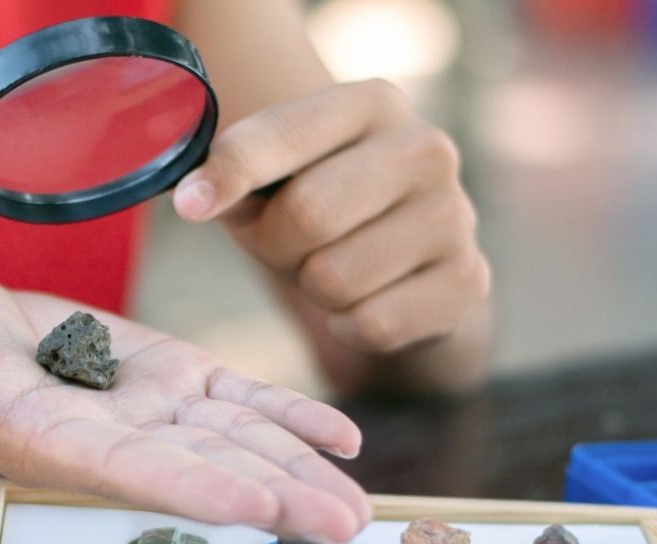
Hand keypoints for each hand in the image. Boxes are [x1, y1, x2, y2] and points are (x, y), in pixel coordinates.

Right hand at [0, 269, 369, 540]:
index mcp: (44, 440)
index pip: (124, 471)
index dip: (189, 490)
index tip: (251, 511)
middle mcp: (107, 436)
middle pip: (200, 470)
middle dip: (272, 498)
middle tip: (341, 526)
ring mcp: (144, 406)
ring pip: (234, 440)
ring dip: (298, 469)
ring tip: (357, 501)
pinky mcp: (166, 371)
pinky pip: (238, 397)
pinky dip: (289, 415)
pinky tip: (341, 437)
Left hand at [173, 79, 489, 353]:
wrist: (409, 268)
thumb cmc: (321, 208)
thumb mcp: (272, 181)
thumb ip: (232, 178)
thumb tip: (193, 197)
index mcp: (371, 103)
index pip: (283, 134)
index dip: (228, 173)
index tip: (189, 206)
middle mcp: (425, 148)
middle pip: (306, 215)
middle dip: (275, 246)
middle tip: (286, 247)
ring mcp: (455, 215)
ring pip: (335, 279)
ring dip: (313, 290)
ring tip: (333, 268)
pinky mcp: (468, 281)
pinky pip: (370, 324)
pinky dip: (349, 326)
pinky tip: (367, 301)